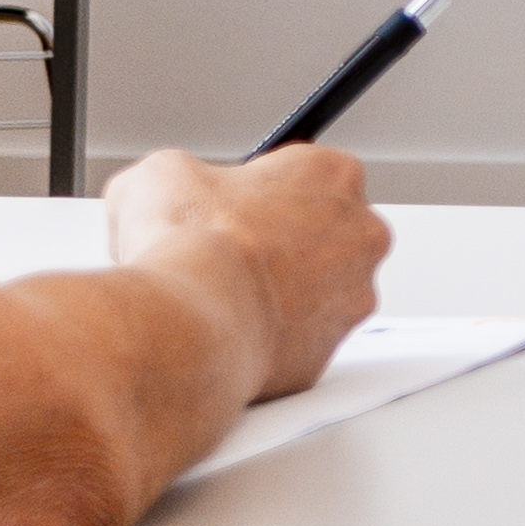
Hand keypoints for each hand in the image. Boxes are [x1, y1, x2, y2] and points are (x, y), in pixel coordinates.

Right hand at [106, 142, 391, 400]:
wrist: (194, 318)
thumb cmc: (194, 242)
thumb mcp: (163, 174)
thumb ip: (182, 174)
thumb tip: (166, 192)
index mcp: (334, 174)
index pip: (306, 175)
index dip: (261, 192)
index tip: (232, 205)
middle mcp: (362, 234)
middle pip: (322, 234)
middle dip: (280, 243)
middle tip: (227, 251)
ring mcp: (354, 297)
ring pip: (317, 293)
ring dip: (280, 293)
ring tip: (224, 293)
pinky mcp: (332, 351)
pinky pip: (300, 341)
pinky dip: (271, 337)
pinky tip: (232, 327)